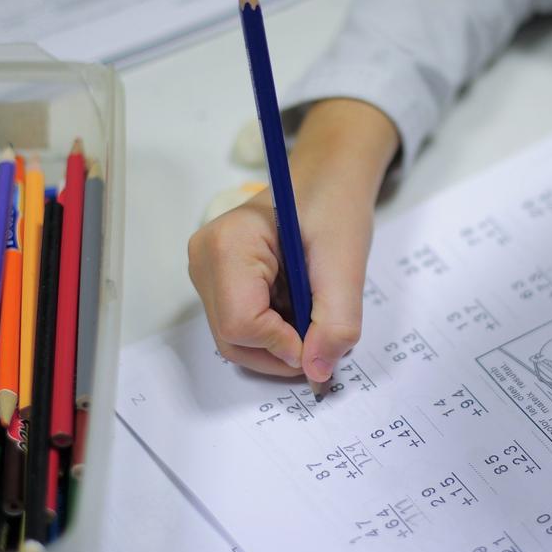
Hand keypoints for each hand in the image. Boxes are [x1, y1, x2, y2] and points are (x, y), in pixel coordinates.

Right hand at [188, 99, 399, 381]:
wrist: (327, 180)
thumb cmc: (334, 206)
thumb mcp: (347, 262)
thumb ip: (336, 321)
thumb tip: (317, 371)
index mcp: (229, 243)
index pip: (241, 322)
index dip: (284, 344)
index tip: (320, 338)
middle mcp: (204, 258)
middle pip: (232, 338)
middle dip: (281, 350)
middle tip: (321, 337)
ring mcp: (205, 272)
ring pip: (234, 340)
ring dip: (278, 343)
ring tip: (310, 315)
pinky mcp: (216, 282)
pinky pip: (239, 327)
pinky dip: (272, 333)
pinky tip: (295, 309)